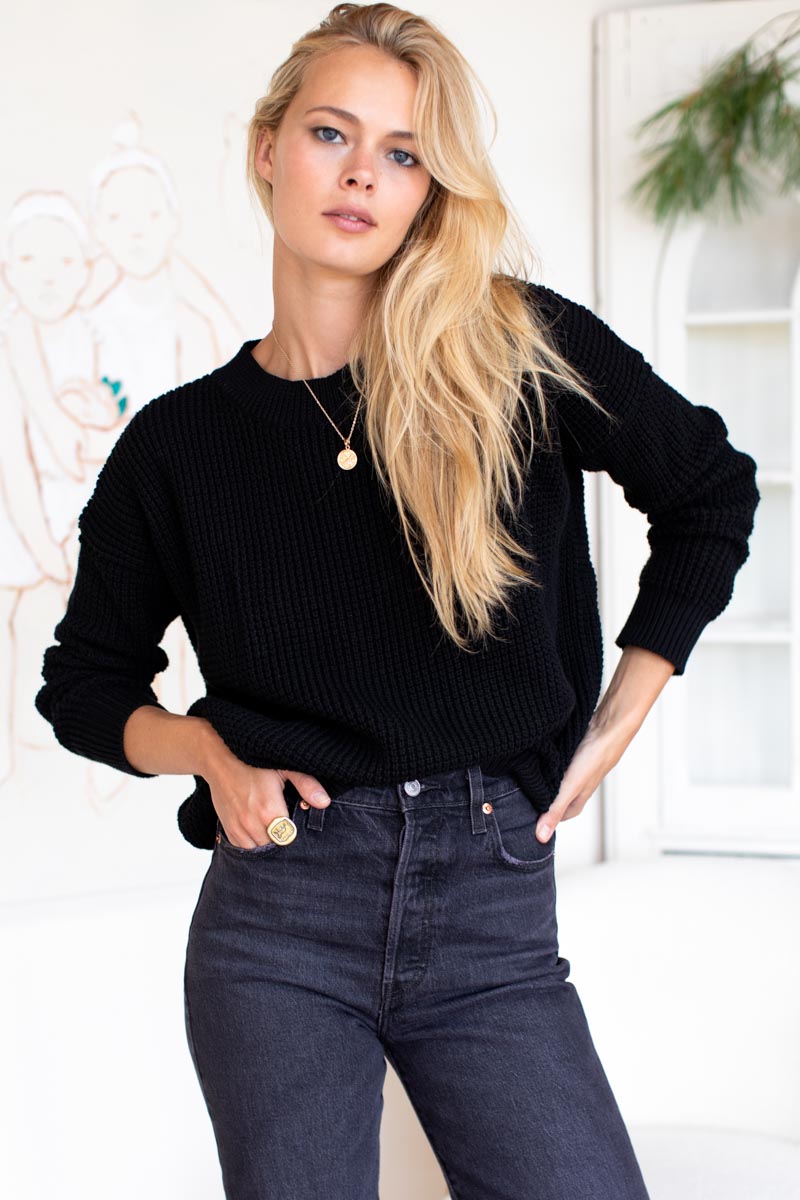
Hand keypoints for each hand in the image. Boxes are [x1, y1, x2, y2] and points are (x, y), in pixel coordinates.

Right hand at [205, 748, 331, 848]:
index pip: (290, 838)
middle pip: (275, 845)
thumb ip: (306, 785)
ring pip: (258, 849)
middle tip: (286, 823)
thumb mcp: (285, 767)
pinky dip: (252, 842)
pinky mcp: (227, 828)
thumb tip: (324, 802)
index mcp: (269, 811)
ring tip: (272, 826)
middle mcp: (252, 823)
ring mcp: (238, 827)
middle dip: (282, 837)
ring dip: (266, 841)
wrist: (220, 757)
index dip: (295, 832)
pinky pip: (243, 847)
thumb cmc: (254, 760)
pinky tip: (258, 828)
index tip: (297, 822)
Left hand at [534, 719, 631, 842]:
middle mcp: (577, 787)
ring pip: (556, 781)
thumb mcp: (569, 789)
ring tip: (525, 777)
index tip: (525, 817)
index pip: (558, 817)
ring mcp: (575, 771)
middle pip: (555, 799)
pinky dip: (547, 765)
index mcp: (577, 801)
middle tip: (519, 796)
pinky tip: (538, 759)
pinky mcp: (572, 756)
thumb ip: (554, 811)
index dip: (543, 819)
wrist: (606, 729)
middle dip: (539, 798)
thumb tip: (541, 837)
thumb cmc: (593, 760)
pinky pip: (557, 765)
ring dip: (543, 780)